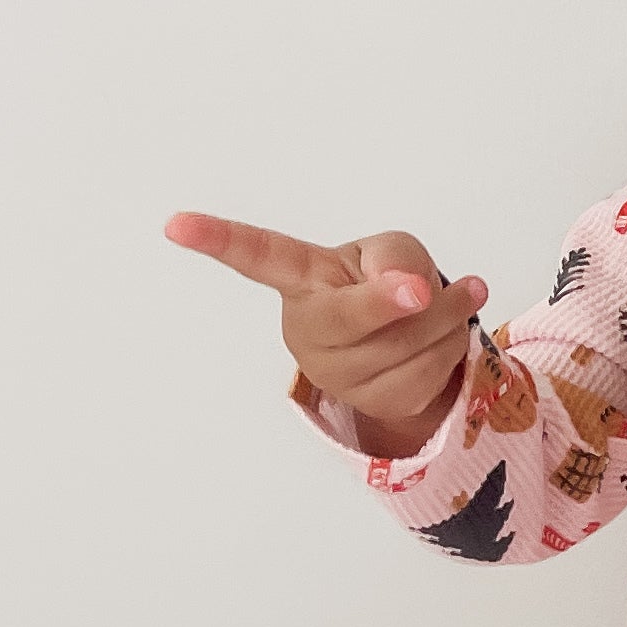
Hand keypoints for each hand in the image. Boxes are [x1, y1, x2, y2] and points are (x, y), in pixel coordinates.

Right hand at [166, 210, 484, 458]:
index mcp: (302, 278)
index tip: (175, 223)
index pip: (257, 255)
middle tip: (421, 288)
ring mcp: (337, 372)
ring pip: (407, 343)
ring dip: (446, 317)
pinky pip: (428, 374)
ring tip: (444, 301)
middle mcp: (308, 328)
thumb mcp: (392, 250)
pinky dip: (451, 347)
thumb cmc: (386, 278)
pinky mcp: (373, 403)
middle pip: (347, 317)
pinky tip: (442, 336)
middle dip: (388, 303)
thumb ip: (395, 256)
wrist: (408, 338)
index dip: (218, 239)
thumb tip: (404, 290)